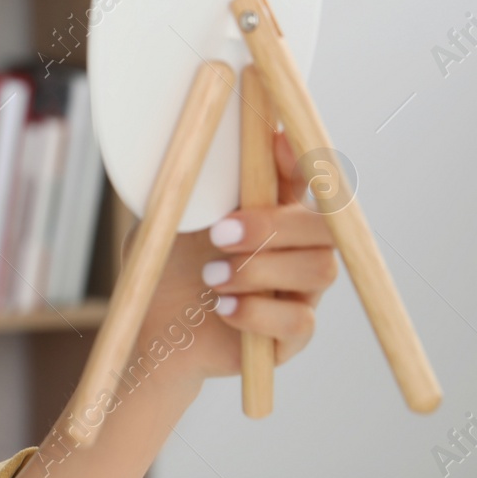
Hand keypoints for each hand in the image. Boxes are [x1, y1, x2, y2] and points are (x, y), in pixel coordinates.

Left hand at [134, 129, 340, 384]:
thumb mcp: (168, 219)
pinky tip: (221, 307)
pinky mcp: (291, 336)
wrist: (150, 327)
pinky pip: (300, 322)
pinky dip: (257, 312)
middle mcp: (294, 248)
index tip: (277, 146)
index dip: (301, 161)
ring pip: (320, 270)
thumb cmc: (162, 265)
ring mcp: (298, 292)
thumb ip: (192, 186)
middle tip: (218, 235)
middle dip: (275, 225)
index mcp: (269, 210)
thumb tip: (203, 141)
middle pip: (326, 226)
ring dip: (260, 270)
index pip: (304, 179)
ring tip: (209, 277)